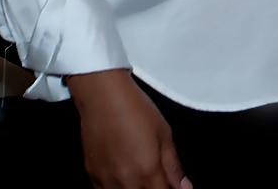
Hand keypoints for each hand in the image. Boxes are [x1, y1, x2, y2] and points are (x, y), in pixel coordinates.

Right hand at [67, 69, 191, 188]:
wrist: (103, 98)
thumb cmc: (136, 110)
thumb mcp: (164, 134)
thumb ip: (174, 166)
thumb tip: (185, 187)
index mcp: (147, 172)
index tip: (174, 185)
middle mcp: (126, 183)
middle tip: (157, 177)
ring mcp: (106, 183)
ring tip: (140, 174)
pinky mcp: (92, 178)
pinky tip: (123, 177)